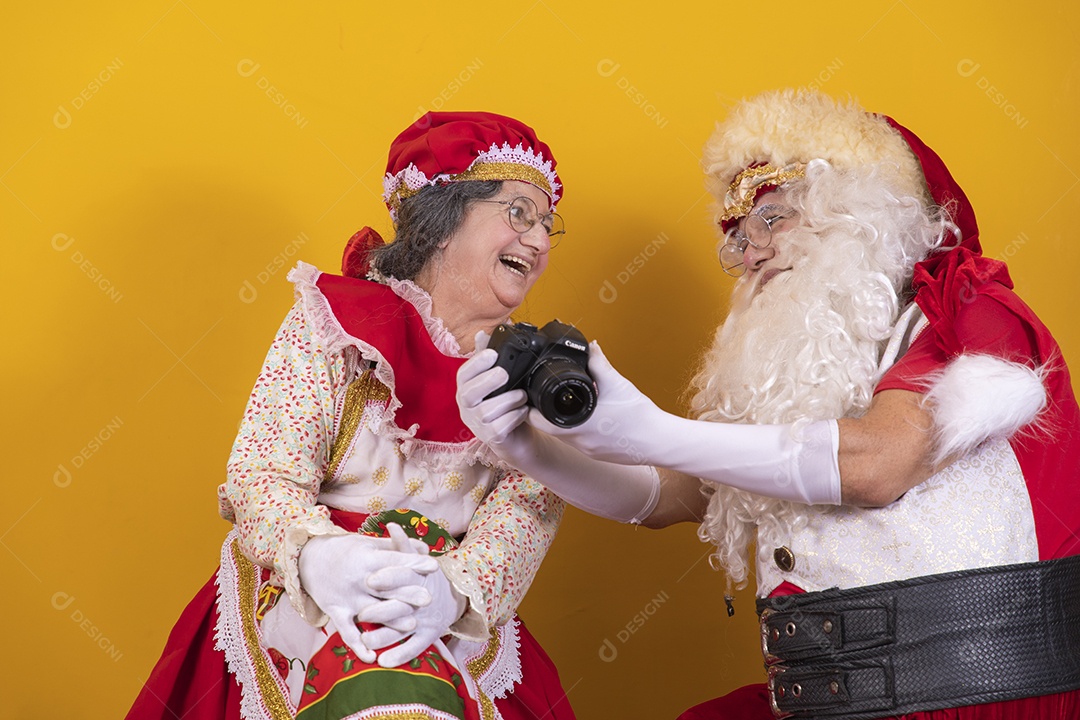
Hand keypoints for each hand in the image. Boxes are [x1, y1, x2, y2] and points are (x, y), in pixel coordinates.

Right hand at [298, 530, 438, 661]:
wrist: (309, 560)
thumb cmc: (346, 550)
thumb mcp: (369, 543)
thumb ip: (397, 547)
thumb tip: (425, 548)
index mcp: (367, 558)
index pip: (393, 560)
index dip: (413, 563)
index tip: (433, 567)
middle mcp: (358, 579)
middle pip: (385, 588)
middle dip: (406, 593)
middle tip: (428, 598)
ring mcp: (347, 597)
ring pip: (371, 611)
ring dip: (391, 619)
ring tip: (411, 625)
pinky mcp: (336, 612)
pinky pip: (347, 632)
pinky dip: (358, 646)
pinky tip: (372, 658)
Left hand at [357, 525, 466, 667]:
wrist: (454, 594)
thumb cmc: (425, 575)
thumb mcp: (416, 559)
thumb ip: (402, 545)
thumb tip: (392, 525)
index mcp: (419, 578)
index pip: (404, 576)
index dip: (389, 578)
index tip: (371, 580)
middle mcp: (423, 599)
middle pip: (401, 606)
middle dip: (382, 610)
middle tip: (362, 614)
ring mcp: (426, 619)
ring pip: (403, 629)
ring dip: (385, 636)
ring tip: (366, 640)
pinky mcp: (429, 636)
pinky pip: (414, 648)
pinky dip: (399, 655)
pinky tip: (382, 661)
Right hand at [456, 343, 530, 450]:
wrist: (516, 435)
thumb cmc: (504, 403)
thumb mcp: (496, 379)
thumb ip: (487, 357)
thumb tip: (481, 334)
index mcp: (466, 388)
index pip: (463, 374)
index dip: (476, 363)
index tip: (493, 354)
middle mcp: (467, 407)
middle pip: (468, 394)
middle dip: (487, 381)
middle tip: (505, 374)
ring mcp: (476, 424)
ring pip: (486, 411)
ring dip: (508, 400)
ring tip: (521, 396)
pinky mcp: (490, 438)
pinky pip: (500, 427)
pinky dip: (515, 417)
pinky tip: (522, 412)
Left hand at [528, 342, 668, 464]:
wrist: (661, 441)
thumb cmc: (640, 416)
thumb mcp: (617, 383)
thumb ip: (599, 363)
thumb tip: (591, 347)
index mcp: (578, 426)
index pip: (539, 421)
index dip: (532, 408)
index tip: (531, 396)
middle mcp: (580, 442)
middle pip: (550, 429)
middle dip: (546, 414)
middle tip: (546, 398)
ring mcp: (589, 451)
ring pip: (566, 437)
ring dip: (563, 423)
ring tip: (569, 406)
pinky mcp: (599, 455)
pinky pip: (581, 443)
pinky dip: (579, 431)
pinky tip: (589, 420)